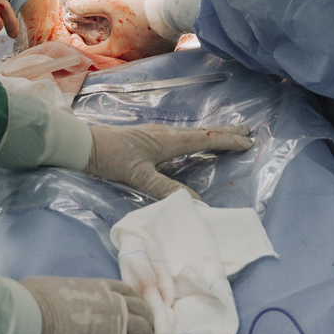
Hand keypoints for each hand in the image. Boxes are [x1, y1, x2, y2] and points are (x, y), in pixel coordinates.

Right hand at [20, 274, 155, 333]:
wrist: (32, 317)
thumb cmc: (33, 300)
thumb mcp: (54, 286)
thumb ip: (65, 290)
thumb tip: (52, 296)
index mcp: (98, 286)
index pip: (129, 291)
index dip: (138, 302)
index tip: (140, 312)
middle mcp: (112, 301)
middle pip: (143, 310)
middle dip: (150, 321)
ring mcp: (114, 322)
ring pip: (145, 330)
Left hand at [63, 0, 174, 60]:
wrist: (175, 10)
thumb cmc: (141, 7)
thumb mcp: (111, 3)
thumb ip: (88, 6)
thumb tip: (70, 7)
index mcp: (115, 51)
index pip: (89, 53)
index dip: (77, 45)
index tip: (75, 35)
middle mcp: (130, 60)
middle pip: (107, 57)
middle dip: (97, 47)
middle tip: (92, 36)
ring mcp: (146, 58)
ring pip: (125, 56)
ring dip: (117, 47)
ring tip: (114, 33)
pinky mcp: (160, 52)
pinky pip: (142, 52)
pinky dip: (135, 46)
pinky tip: (135, 34)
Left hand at [86, 121, 252, 200]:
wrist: (86, 145)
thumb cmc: (111, 158)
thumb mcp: (139, 177)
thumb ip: (167, 189)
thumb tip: (197, 203)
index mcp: (168, 140)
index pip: (205, 139)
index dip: (227, 141)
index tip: (247, 142)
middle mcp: (167, 133)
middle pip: (203, 131)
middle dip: (226, 131)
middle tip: (248, 130)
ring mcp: (158, 133)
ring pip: (194, 133)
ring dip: (214, 133)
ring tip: (229, 133)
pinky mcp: (150, 137)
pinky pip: (184, 135)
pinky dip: (199, 137)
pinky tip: (195, 141)